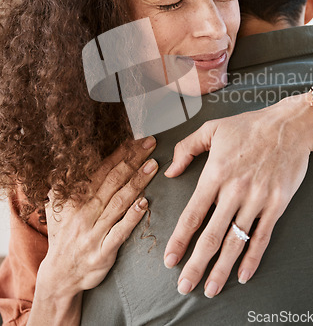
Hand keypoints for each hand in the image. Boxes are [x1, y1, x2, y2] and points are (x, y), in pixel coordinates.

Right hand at [36, 135, 157, 299]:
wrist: (59, 276)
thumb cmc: (64, 236)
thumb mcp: (57, 207)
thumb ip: (67, 183)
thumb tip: (75, 159)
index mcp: (75, 198)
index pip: (101, 169)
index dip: (121, 154)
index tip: (138, 141)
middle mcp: (83, 212)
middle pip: (112, 181)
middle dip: (133, 160)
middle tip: (151, 145)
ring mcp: (93, 232)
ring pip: (118, 202)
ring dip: (137, 182)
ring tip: (153, 166)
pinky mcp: (102, 251)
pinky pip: (119, 231)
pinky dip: (132, 217)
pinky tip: (144, 203)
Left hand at [164, 94, 312, 297]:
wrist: (290, 126)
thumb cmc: (249, 126)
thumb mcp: (212, 128)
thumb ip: (187, 148)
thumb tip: (170, 171)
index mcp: (215, 173)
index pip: (192, 214)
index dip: (179, 240)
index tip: (170, 259)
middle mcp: (235, 190)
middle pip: (211, 235)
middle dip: (196, 264)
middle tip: (184, 286)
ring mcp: (257, 199)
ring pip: (235, 241)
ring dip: (222, 268)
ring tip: (211, 289)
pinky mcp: (277, 204)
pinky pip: (262, 236)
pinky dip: (253, 258)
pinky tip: (243, 275)